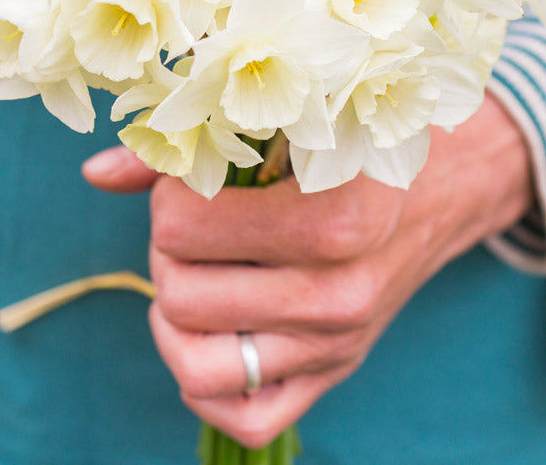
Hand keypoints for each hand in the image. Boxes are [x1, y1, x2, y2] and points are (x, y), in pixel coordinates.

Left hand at [82, 93, 532, 447]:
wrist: (448, 185)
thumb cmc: (366, 143)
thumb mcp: (295, 126)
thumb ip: (192, 149)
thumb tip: (97, 173)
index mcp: (336, 216)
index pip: (185, 225)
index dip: (168, 196)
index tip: (190, 181)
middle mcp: (342, 292)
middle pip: (182, 293)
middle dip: (165, 250)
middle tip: (186, 223)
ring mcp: (340, 344)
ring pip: (198, 367)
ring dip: (171, 316)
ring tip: (186, 275)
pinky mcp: (336, 374)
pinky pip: (245, 419)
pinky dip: (202, 382)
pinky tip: (209, 329)